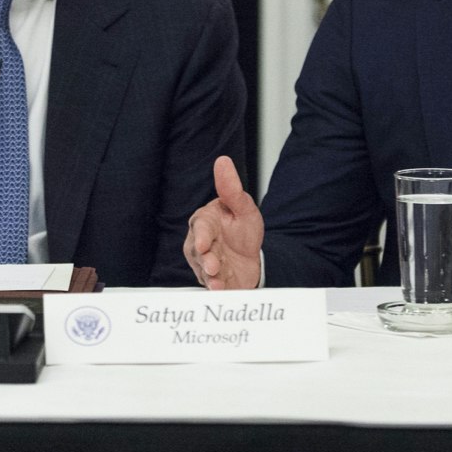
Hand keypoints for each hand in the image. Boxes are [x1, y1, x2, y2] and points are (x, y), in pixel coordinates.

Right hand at [183, 156, 263, 289]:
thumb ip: (231, 188)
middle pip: (199, 251)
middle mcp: (201, 243)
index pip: (201, 226)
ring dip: (210, 276)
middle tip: (213, 265)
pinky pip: (211, 285)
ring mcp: (205, 263)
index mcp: (206, 221)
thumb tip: (223, 161)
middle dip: (206, 259)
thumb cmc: (242, 229)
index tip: (205, 242)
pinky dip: (215, 289)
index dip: (202, 236)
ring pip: (203, 270)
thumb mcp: (243, 207)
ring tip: (217, 281)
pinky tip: (221, 290)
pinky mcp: (213, 280)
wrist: (252, 258)